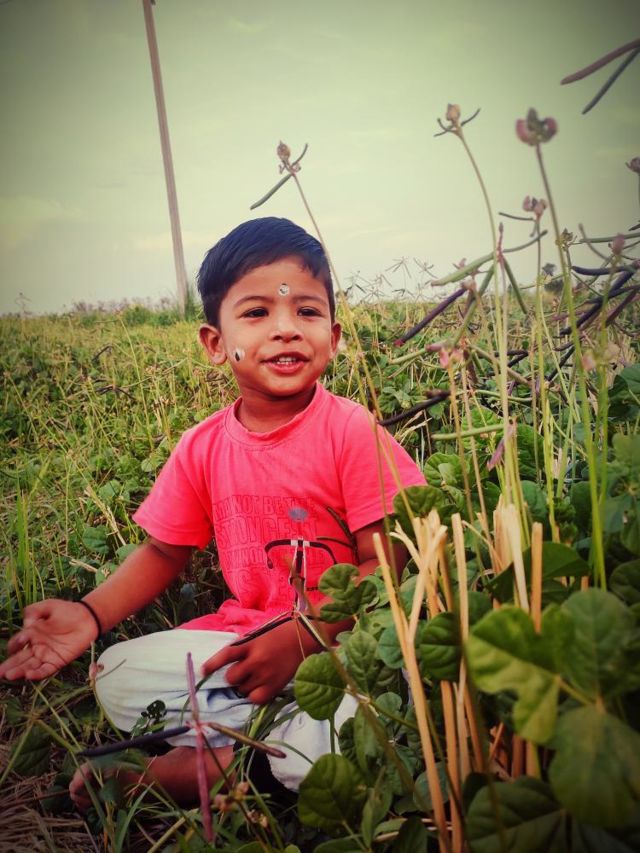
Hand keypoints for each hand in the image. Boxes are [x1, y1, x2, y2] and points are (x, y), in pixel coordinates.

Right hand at [0, 599, 98, 680]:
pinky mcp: (57, 661)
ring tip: (9, 675)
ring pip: (29, 666)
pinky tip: (29, 675)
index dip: (15, 644)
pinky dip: (37, 674)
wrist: (87, 617)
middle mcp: (36, 646)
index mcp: (32, 634)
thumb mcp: (48, 606)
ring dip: (19, 671)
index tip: (17, 643)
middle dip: (8, 666)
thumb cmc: (67, 610)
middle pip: (19, 658)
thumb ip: (34, 611)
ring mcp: (46, 655)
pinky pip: (45, 670)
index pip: (17, 642)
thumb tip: (26, 624)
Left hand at [201, 620, 320, 704]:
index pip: (226, 655)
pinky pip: (255, 698)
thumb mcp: (259, 635)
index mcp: (251, 644)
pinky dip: (254, 695)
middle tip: (243, 672)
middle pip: (231, 678)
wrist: (304, 639)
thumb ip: (243, 647)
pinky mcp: (275, 687)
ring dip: (245, 685)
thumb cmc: (280, 635)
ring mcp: (266, 675)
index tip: (203, 671)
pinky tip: (261, 686)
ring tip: (256, 677)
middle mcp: (256, 660)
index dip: (212, 664)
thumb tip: (227, 662)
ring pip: (242, 690)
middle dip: (234, 676)